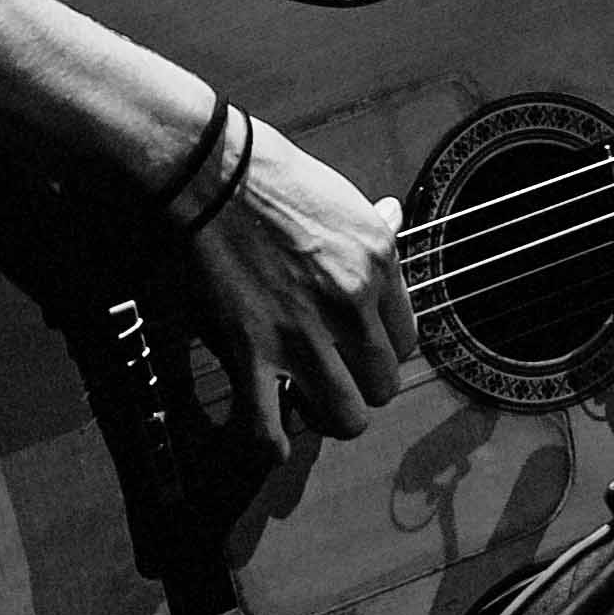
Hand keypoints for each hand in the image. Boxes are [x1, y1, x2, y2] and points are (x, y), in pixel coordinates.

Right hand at [176, 111, 414, 457]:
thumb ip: (370, 223)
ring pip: (346, 418)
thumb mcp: (339, 194)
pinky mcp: (249, 350)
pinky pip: (269, 429)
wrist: (206, 170)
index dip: (379, 351)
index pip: (407, 341)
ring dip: (326, 417)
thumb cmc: (268, 175)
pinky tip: (269, 436)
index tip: (353, 348)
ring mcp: (301, 333)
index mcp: (377, 262)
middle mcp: (350, 302)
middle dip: (357, 387)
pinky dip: (270, 444)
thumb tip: (393, 214)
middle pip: (382, 385)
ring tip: (304, 401)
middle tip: (327, 374)